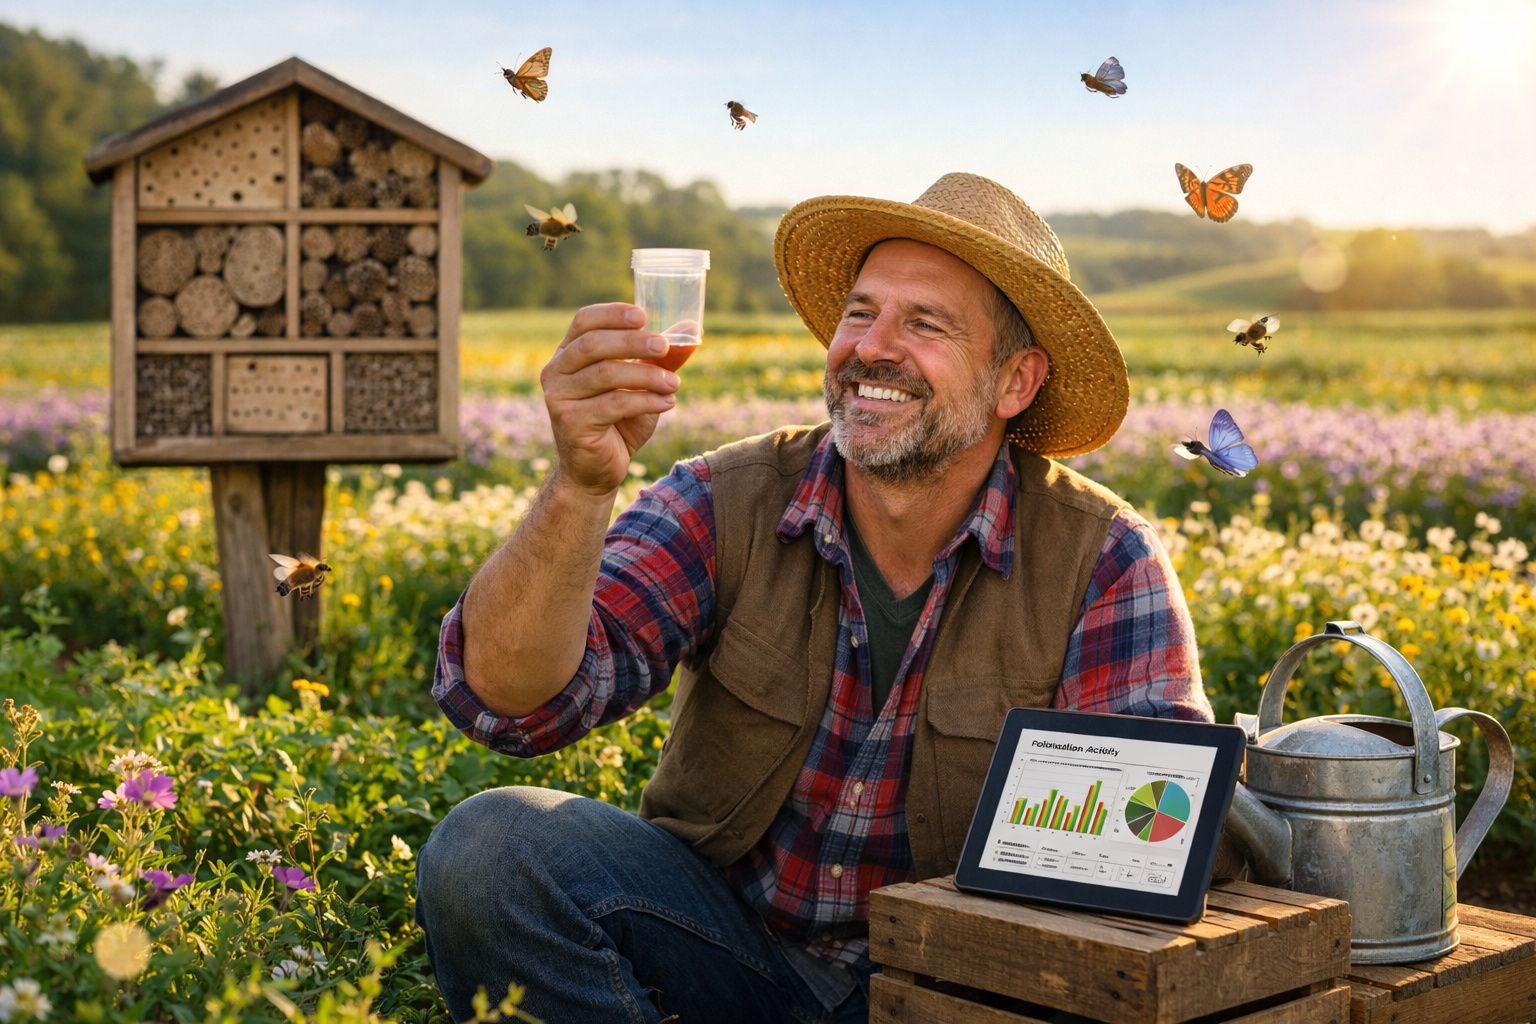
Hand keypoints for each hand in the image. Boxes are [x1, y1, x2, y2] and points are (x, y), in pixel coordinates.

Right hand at [541, 303, 679, 495]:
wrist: (597, 470)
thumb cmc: (619, 423)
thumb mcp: (641, 384)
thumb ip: (658, 358)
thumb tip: (691, 329)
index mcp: (567, 355)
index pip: (584, 321)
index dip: (612, 314)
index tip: (643, 315)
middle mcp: (556, 372)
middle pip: (593, 345)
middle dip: (632, 342)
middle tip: (664, 346)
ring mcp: (559, 398)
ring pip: (605, 374)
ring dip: (646, 376)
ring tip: (674, 383)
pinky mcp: (571, 422)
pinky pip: (614, 404)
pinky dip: (645, 401)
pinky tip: (667, 403)